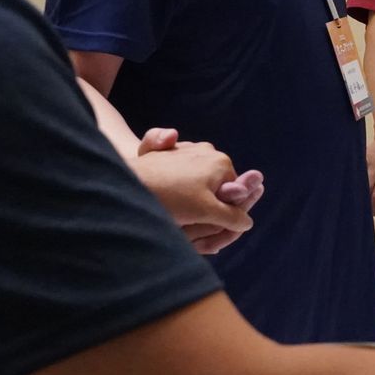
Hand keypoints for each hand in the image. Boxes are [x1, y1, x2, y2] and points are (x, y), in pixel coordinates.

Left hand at [131, 132, 254, 253]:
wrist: (126, 179)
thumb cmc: (170, 197)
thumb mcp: (206, 212)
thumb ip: (232, 217)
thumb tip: (248, 222)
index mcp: (222, 163)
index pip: (233, 192)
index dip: (224, 211)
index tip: (209, 225)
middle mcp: (208, 151)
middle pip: (216, 185)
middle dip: (208, 203)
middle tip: (193, 224)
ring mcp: (188, 149)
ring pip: (198, 181)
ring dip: (192, 197)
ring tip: (177, 212)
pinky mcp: (169, 151)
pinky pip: (181, 174)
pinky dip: (177, 188)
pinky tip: (166, 200)